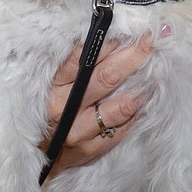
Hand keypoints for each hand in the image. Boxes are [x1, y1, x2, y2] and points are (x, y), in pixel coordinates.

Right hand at [44, 35, 156, 176]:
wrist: (37, 157)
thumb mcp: (51, 89)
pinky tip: (142, 104)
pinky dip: (134, 116)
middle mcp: (64, 110)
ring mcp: (78, 131)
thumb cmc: (46, 115)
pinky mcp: (91, 149)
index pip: (81, 61)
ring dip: (138, 90)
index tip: (127, 33)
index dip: (106, 45)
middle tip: (149, 44)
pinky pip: (120, 131)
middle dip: (130, 58)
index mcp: (52, 89)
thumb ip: (73, 70)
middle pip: (104, 79)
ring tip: (154, 77)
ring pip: (117, 108)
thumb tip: (106, 44)